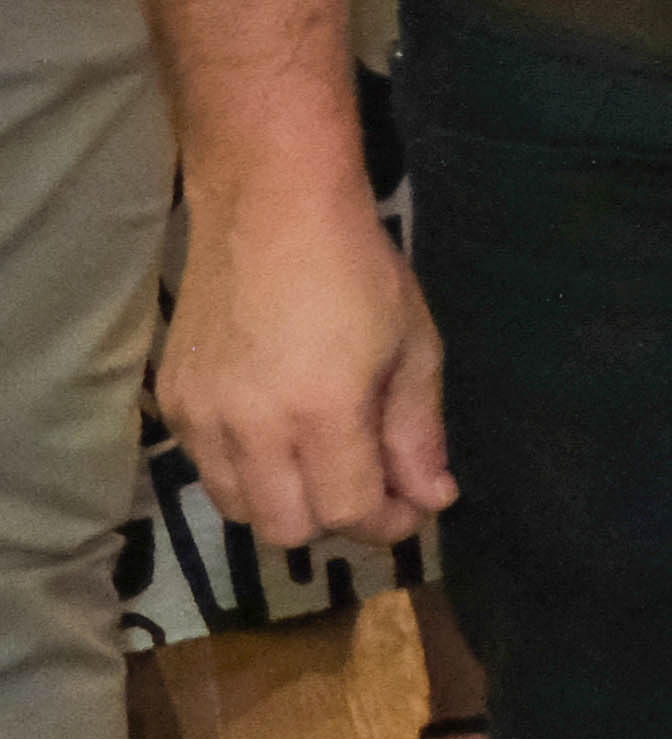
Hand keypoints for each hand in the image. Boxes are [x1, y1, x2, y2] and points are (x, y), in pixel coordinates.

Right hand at [158, 175, 446, 555]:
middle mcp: (251, 425)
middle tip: (368, 485)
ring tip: (322, 459)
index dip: (387, 523)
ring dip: (286, 502)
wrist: (271, 209)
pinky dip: (244, 471)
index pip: (348, 513)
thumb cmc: (358, 271)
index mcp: (321, 410)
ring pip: (238, 509)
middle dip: (335, 521)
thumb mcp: (413, 346)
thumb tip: (433, 501)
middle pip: (286, 529)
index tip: (411, 505)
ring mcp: (200, 416)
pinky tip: (275, 431)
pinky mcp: (171, 401)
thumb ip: (419, 433)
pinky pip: (206, 470)